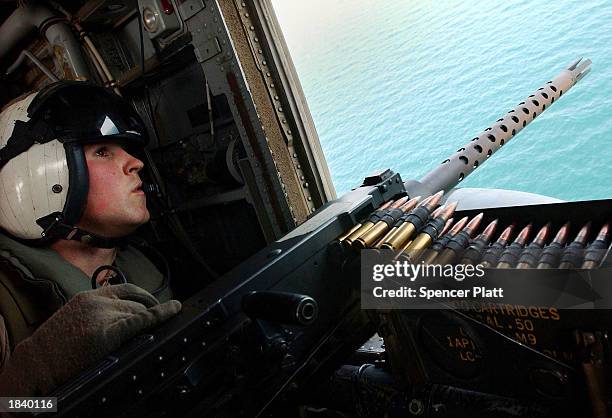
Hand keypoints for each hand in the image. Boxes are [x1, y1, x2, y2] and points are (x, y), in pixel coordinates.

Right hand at [0, 284, 180, 395]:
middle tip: (165, 315)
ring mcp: (103, 316)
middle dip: (152, 308)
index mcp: (89, 297)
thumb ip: (98, 313)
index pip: (125, 288)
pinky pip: (142, 320)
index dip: (145, 295)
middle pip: (136, 300)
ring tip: (167, 320)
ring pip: (139, 311)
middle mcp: (97, 301)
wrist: (36, 364)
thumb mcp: (76, 320)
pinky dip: (161, 315)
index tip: (158, 300)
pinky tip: (173, 311)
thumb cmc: (55, 349)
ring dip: (154, 317)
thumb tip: (125, 315)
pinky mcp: (108, 332)